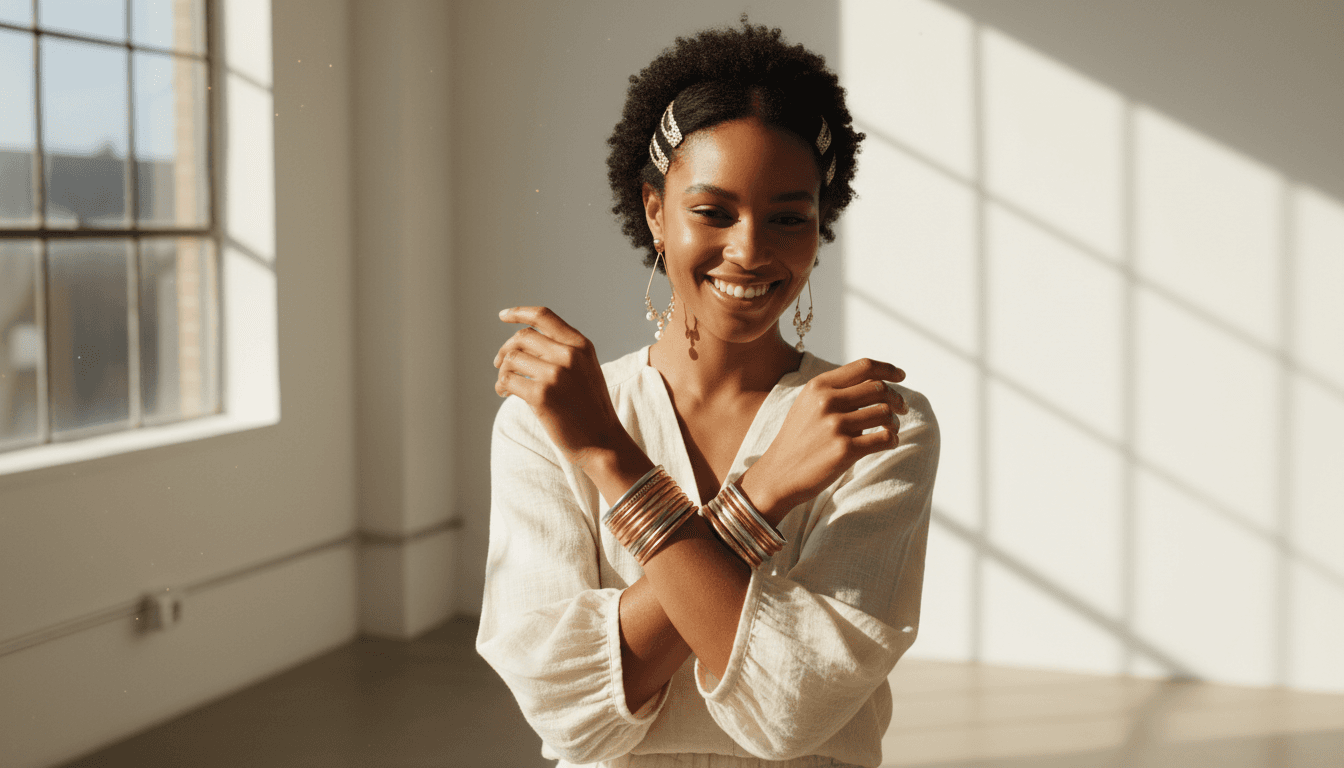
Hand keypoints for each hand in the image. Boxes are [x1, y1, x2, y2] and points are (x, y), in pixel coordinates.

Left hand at [494, 306, 628, 466]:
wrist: (603, 442)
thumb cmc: (590, 409)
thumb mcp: (586, 370)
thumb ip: (563, 351)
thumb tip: (522, 344)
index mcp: (581, 345)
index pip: (544, 317)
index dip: (519, 313)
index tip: (502, 316)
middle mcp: (569, 355)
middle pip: (523, 337)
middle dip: (506, 349)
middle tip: (499, 363)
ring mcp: (556, 374)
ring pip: (512, 359)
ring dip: (503, 371)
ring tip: (505, 385)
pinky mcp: (541, 395)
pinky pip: (508, 380)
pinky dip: (501, 385)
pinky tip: (504, 393)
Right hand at [740, 358, 906, 523]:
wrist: (778, 474)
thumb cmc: (798, 440)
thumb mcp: (808, 405)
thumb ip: (835, 391)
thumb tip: (877, 382)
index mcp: (818, 386)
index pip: (864, 367)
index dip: (888, 369)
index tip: (901, 375)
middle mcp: (827, 401)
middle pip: (879, 388)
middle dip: (897, 398)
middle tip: (902, 408)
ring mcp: (835, 425)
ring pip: (885, 412)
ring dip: (894, 421)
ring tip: (891, 429)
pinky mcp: (844, 450)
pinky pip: (884, 438)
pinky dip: (892, 439)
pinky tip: (888, 442)